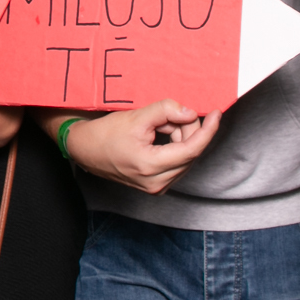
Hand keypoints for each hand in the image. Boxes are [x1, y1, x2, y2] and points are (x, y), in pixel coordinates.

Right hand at [57, 101, 220, 193]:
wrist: (83, 150)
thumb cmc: (104, 134)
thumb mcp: (135, 117)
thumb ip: (166, 111)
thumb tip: (191, 113)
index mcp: (150, 166)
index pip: (192, 149)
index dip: (207, 130)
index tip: (216, 114)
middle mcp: (156, 183)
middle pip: (189, 154)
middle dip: (189, 131)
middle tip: (177, 113)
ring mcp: (156, 188)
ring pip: (184, 159)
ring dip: (181, 139)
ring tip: (162, 125)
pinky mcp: (154, 186)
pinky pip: (176, 165)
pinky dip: (175, 148)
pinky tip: (162, 137)